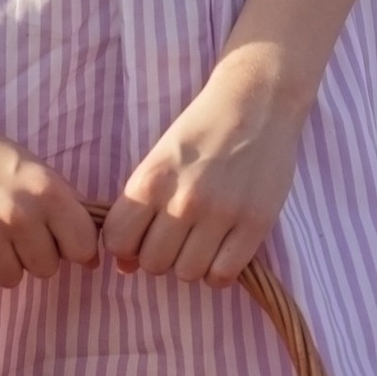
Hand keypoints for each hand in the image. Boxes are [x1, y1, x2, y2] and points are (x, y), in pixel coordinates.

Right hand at [0, 118, 100, 295]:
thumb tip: (93, 262)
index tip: (53, 235)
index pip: (82, 248)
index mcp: (48, 192)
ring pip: (10, 280)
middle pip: (46, 269)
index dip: (69, 245)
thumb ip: (68, 214)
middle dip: (31, 254)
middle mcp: (19, 215)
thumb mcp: (38, 174)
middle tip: (9, 228)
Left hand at [102, 45, 308, 286]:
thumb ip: (138, 210)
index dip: (128, 245)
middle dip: (161, 255)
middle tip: (177, 236)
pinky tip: (223, 250)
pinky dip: (219, 271)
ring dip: (191, 264)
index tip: (143, 234)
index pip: (119, 243)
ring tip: (202, 241)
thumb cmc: (203, 129)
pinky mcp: (255, 223)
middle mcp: (183, 200)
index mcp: (152, 180)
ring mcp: (221, 214)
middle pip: (153, 264)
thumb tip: (125, 267)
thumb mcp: (160, 160)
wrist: (257, 100)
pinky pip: (224, 274)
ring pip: (188, 274)